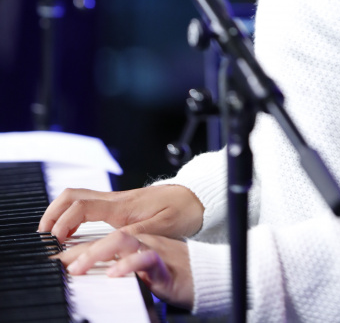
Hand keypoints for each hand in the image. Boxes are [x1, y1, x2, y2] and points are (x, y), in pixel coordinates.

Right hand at [39, 183, 204, 242]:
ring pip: (77, 198)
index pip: (81, 206)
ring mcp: (115, 201)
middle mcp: (115, 200)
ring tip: (51, 236)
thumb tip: (109, 245)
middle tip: (43, 236)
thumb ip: (134, 235)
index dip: (62, 222)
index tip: (54, 241)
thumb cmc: (181, 211)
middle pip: (72, 196)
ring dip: (60, 213)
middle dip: (52, 213)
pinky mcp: (119, 206)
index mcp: (121, 206)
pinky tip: (71, 232)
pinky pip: (87, 206)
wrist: (195, 198)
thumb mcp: (160, 228)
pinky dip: (72, 215)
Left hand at [57, 229, 193, 309]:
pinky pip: (146, 259)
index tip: (54, 259)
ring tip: (78, 268)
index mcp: (135, 242)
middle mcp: (142, 241)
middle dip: (81, 249)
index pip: (103, 240)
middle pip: (108, 236)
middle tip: (59, 263)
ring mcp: (153, 249)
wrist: (206, 274)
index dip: (77, 249)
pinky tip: (114, 274)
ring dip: (97, 253)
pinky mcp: (165, 264)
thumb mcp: (143, 271)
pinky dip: (128, 264)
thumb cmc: (174, 272)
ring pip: (123, 241)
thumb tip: (98, 275)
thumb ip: (123, 267)